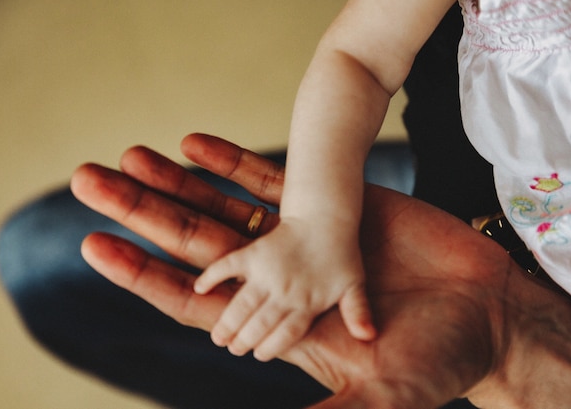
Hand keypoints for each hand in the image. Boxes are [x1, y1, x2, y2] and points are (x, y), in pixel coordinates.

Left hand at [71, 134, 570, 407]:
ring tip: (127, 155)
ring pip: (222, 206)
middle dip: (139, 214)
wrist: (485, 310)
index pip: (191, 300)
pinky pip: (267, 182)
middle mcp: (277, 279)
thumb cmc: (439, 360)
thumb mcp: (376, 396)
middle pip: (191, 244)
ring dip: (174, 182)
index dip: (143, 275)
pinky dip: (230, 163)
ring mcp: (299, 241)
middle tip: (86, 182)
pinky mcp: (330, 209)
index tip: (94, 248)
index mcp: (275, 324)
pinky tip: (191, 144)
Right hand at [194, 212, 374, 360]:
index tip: (258, 354)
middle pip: (260, 324)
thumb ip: (358, 311)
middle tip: (231, 349)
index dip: (270, 346)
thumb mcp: (355, 283)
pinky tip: (200, 288)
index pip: (286, 333)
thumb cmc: (342, 252)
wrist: (325, 216)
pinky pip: (228, 266)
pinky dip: (213, 276)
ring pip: (242, 305)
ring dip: (227, 322)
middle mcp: (285, 291)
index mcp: (308, 302)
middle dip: (243, 340)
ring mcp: (268, 272)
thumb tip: (370, 337)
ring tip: (217, 337)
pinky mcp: (254, 253)